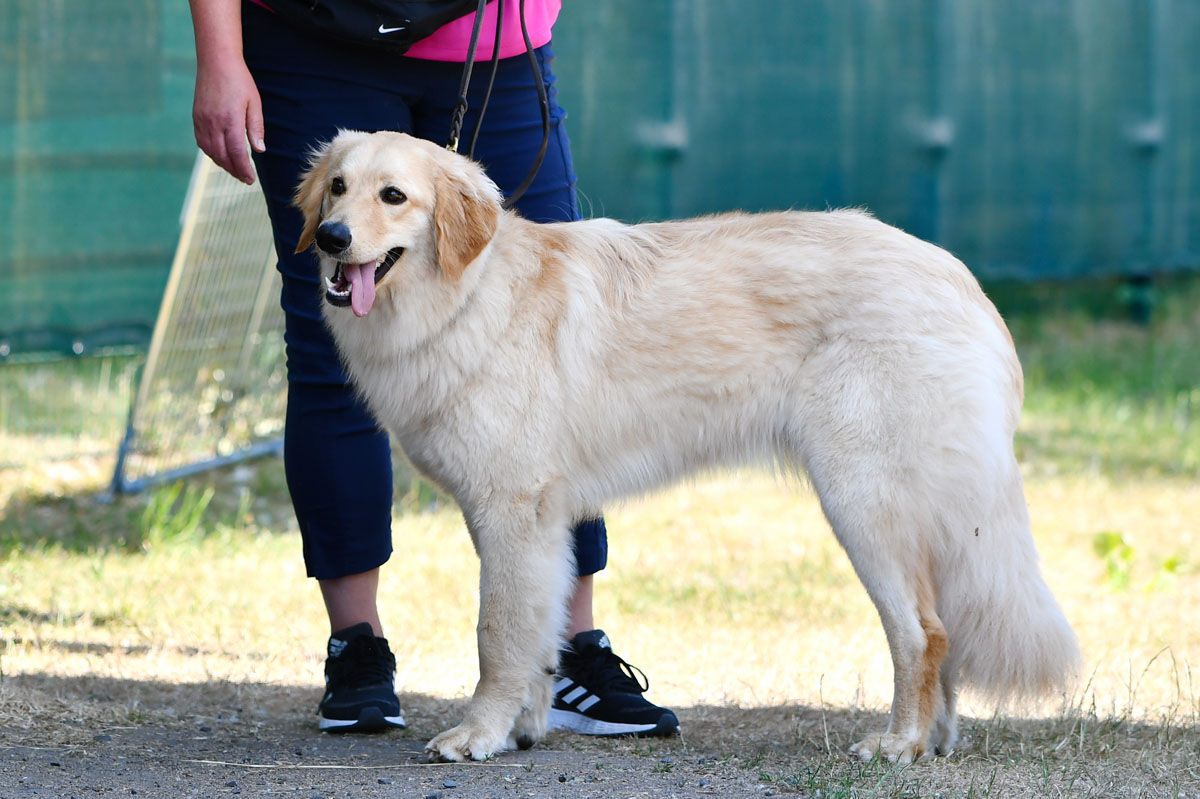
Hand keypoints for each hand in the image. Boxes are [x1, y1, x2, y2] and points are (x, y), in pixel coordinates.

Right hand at [192, 56, 264, 184]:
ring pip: (210, 151)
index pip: (237, 152)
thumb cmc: (239, 80)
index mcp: (230, 120)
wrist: (216, 61)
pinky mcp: (196, 117)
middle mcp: (214, 122)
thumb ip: (256, 127)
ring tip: (234, 170)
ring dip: (222, 164)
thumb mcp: (254, 103)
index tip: (250, 179)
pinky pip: (201, 142)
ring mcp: (202, 120)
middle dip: (234, 170)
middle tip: (244, 178)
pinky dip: (211, 153)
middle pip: (223, 155)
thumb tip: (259, 150)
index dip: (243, 168)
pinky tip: (220, 156)